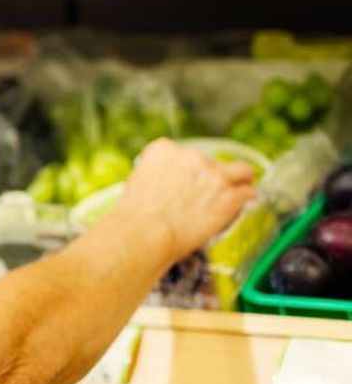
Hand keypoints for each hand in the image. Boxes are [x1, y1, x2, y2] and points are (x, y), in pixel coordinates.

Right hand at [115, 138, 257, 262]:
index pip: (182, 152)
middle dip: (209, 177)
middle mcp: (192, 156)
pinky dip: (244, 200)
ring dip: (239, 180)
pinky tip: (239, 206)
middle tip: (205, 194)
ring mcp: (214, 175)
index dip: (186, 169)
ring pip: (241, 170)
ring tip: (237, 191)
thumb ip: (157, 175)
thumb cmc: (136, 215)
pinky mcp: (230, 195)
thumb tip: (168, 183)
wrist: (146, 233)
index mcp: (165, 150)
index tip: (185, 181)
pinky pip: (247, 192)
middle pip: (211, 161)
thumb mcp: (138, 182)